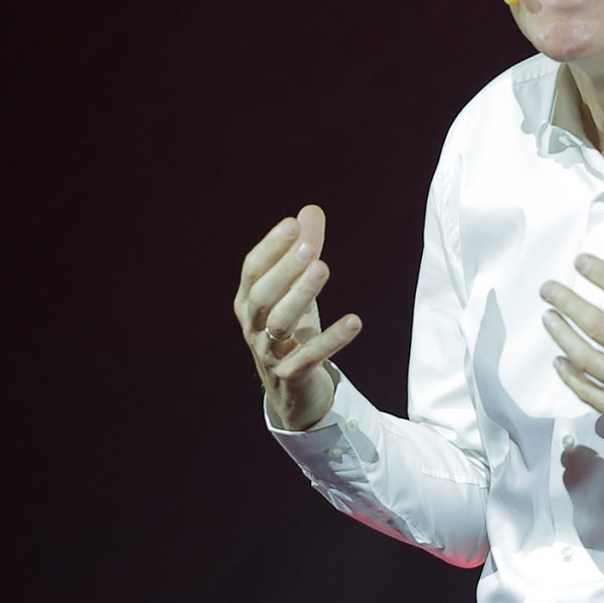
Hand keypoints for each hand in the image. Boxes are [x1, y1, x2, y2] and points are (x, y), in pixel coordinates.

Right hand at [234, 203, 362, 431]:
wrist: (293, 392)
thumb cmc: (293, 331)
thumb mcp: (296, 290)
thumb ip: (303, 249)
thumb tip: (311, 210)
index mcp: (248, 302)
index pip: (252, 270)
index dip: (271, 247)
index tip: (293, 224)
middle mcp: (253, 326)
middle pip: (263, 295)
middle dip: (284, 269)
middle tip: (309, 247)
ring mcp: (269, 353)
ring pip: (281, 323)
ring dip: (302, 295)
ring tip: (323, 268)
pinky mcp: (292, 376)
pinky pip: (309, 356)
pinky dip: (332, 338)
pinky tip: (355, 321)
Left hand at [540, 251, 603, 484]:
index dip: (603, 277)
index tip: (582, 263)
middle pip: (599, 325)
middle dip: (568, 302)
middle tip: (548, 288)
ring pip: (587, 358)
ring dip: (562, 335)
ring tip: (548, 318)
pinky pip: (591, 394)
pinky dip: (570, 377)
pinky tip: (559, 362)